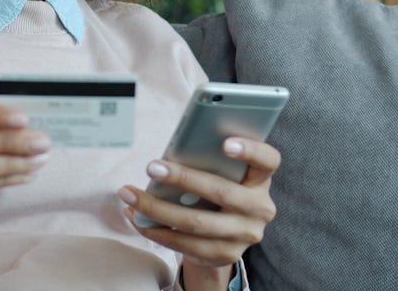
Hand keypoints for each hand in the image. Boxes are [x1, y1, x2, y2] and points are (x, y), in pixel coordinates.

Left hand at [118, 138, 279, 274]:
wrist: (225, 236)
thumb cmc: (217, 190)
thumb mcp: (222, 174)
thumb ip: (209, 162)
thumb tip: (168, 156)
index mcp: (261, 179)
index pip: (268, 160)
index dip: (250, 150)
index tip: (225, 143)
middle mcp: (260, 208)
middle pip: (221, 191)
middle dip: (182, 179)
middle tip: (151, 167)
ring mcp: (246, 234)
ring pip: (197, 222)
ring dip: (157, 208)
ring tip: (130, 195)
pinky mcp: (226, 254)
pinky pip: (186, 244)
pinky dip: (156, 230)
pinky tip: (137, 218)